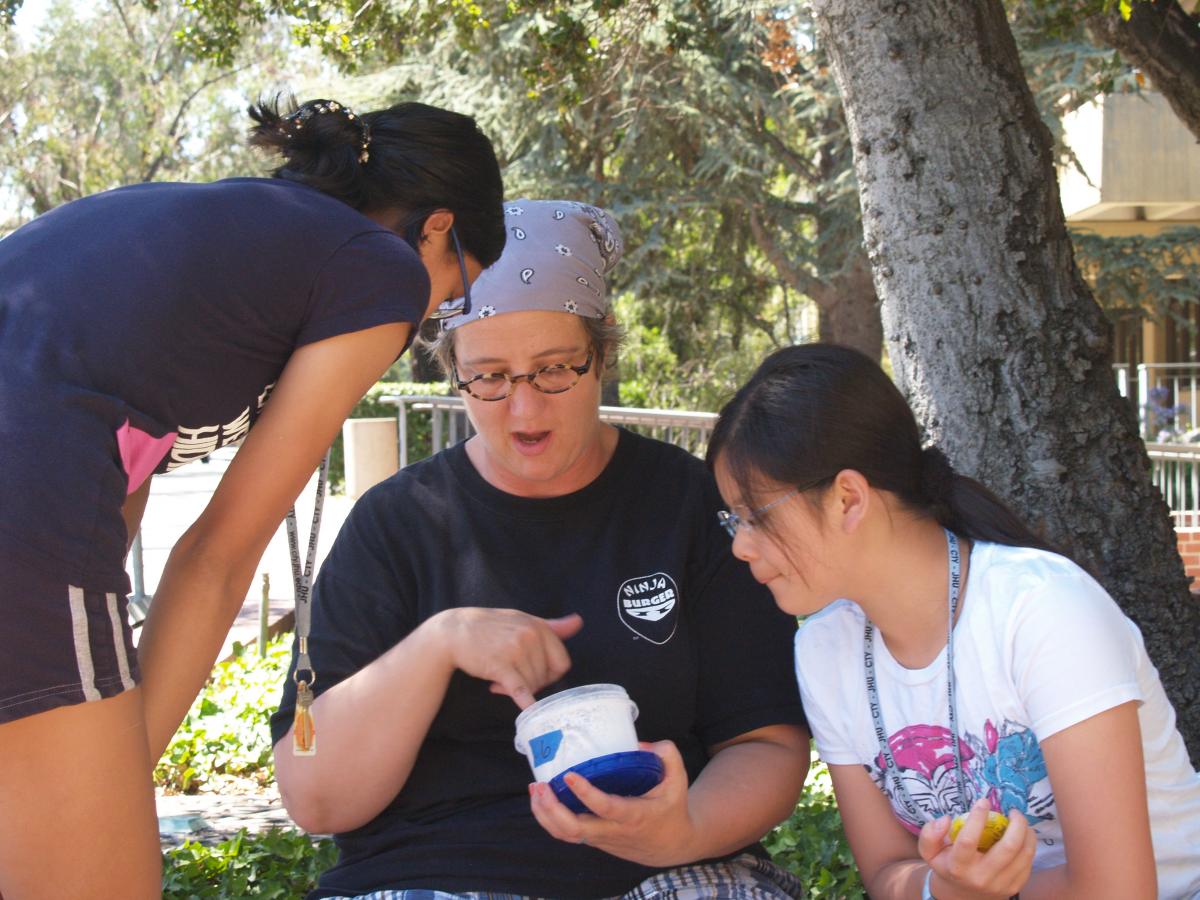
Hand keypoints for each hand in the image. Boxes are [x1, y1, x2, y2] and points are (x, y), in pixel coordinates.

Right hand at [429, 608, 581, 708]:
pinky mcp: (500, 666)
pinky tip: (528, 709)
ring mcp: (516, 651)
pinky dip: (526, 702)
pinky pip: (520, 689)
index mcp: (539, 627)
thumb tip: (578, 622)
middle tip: (512, 677)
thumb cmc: (489, 626)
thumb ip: (552, 626)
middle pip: (546, 676)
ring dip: (517, 688)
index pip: (561, 661)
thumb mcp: (522, 620)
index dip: (551, 673)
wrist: (454, 631)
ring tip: (498, 680)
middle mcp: (531, 636)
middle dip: (533, 682)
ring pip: (532, 684)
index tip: (535, 674)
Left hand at [528, 740, 698, 866]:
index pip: (605, 808)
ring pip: (565, 834)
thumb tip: (641, 744)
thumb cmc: (671, 809)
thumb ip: (667, 756)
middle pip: (574, 828)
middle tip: (542, 785)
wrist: (670, 845)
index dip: (586, 794)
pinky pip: (565, 834)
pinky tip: (541, 800)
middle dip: (552, 809)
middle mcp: (612, 830)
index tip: (570, 776)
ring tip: (536, 790)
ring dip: (544, 815)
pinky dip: (548, 819)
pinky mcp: (592, 839)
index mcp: (633, 815)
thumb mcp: (678, 781)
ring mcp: (599, 837)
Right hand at [918, 799, 1036, 898]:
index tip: (983, 801)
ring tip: (1021, 821)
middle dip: (1016, 824)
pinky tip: (1024, 836)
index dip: (977, 818)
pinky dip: (1029, 845)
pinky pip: (1028, 863)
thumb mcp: (930, 852)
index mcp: (958, 867)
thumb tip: (946, 819)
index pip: (968, 840)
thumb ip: (930, 834)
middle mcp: (981, 878)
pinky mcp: (1015, 887)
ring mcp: (1001, 885)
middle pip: (1008, 848)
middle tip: (1013, 811)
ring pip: (1023, 855)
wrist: (964, 895)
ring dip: (1027, 833)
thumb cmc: (948, 865)